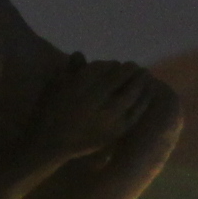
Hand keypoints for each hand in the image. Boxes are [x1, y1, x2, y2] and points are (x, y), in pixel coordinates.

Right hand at [31, 58, 158, 164]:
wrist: (50, 145)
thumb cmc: (49, 111)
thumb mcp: (55, 85)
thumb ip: (70, 69)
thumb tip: (80, 54)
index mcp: (82, 85)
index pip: (105, 68)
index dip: (114, 65)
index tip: (118, 64)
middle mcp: (97, 99)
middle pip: (121, 79)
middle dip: (131, 70)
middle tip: (136, 67)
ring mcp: (108, 117)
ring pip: (131, 94)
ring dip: (141, 83)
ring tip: (146, 76)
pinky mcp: (115, 131)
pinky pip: (134, 114)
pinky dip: (143, 101)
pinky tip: (148, 94)